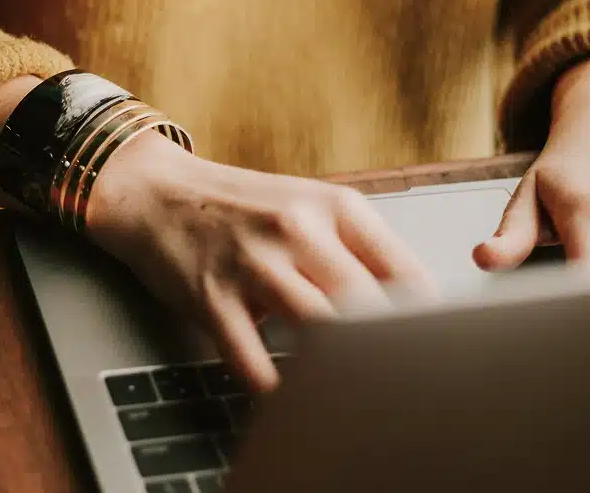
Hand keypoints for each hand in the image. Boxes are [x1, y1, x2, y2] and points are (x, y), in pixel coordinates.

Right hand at [85, 133, 437, 391]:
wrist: (157, 193)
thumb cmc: (241, 207)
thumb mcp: (309, 207)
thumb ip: (359, 249)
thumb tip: (415, 307)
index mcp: (335, 207)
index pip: (405, 273)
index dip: (425, 322)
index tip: (432, 350)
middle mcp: (297, 230)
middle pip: (366, 305)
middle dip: (387, 350)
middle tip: (397, 382)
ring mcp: (252, 264)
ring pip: (317, 329)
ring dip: (336, 368)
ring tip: (349, 392)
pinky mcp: (211, 297)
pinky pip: (251, 358)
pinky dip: (274, 387)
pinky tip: (288, 397)